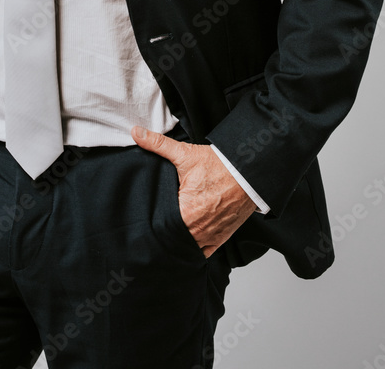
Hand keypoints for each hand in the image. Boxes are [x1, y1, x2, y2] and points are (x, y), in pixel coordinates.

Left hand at [131, 125, 256, 257]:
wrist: (249, 173)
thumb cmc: (219, 165)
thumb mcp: (186, 154)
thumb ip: (158, 144)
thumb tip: (136, 132)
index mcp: (185, 213)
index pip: (159, 227)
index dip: (151, 223)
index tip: (146, 217)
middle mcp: (197, 230)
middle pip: (172, 238)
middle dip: (163, 232)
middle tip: (154, 224)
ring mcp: (210, 236)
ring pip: (186, 247)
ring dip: (178, 241)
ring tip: (168, 232)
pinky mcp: (220, 238)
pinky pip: (202, 252)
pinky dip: (194, 248)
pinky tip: (185, 240)